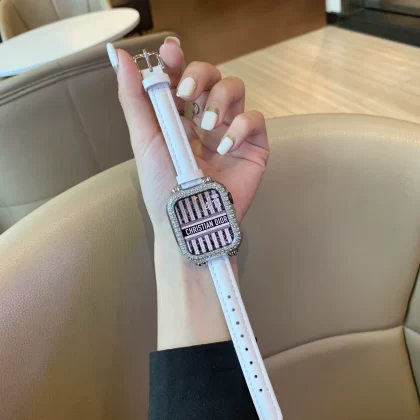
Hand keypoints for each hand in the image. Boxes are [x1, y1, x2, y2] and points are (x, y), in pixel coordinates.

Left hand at [112, 39, 268, 232]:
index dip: (178, 60)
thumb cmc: (162, 185)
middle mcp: (206, 120)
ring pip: (236, 89)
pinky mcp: (253, 147)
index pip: (182, 77)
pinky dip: (241, 127)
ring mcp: (230, 132)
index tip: (171, 51)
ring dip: (220, 99)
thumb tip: (121, 56)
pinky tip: (225, 149)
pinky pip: (255, 120)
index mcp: (180, 118)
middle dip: (200, 75)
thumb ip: (134, 99)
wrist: (187, 221)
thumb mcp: (144, 140)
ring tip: (208, 126)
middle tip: (187, 93)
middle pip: (212, 76)